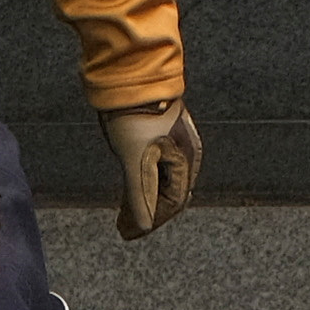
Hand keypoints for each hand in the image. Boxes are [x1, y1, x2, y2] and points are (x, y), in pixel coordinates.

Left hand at [102, 104, 203, 240]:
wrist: (129, 75)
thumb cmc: (134, 115)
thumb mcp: (134, 160)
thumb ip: (140, 195)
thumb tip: (144, 227)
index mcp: (186, 159)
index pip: (173, 202)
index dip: (152, 221)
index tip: (131, 234)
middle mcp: (185, 153)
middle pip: (168, 193)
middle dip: (147, 213)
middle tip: (125, 228)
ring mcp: (173, 143)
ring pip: (161, 181)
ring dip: (144, 199)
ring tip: (124, 214)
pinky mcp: (160, 135)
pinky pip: (155, 167)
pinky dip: (143, 182)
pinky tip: (129, 190)